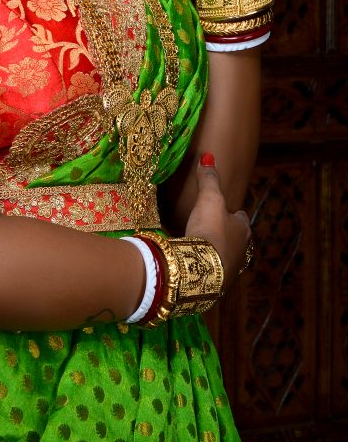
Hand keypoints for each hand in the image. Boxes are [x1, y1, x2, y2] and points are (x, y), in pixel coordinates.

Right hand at [184, 154, 250, 287]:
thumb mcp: (209, 199)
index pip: (241, 218)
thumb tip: (208, 157)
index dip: (233, 213)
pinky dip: (207, 266)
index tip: (225, 210)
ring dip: (217, 251)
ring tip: (204, 246)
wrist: (203, 269)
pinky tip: (197, 263)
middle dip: (227, 234)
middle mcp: (242, 250)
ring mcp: (231, 268)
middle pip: (236, 238)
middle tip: (214, 228)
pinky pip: (214, 271)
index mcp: (243, 229)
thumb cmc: (211, 230)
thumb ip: (209, 179)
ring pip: (226, 256)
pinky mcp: (218, 283)